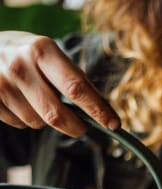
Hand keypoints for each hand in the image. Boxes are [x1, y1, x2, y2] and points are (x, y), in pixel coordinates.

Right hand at [0, 31, 119, 136]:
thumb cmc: (27, 55)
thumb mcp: (51, 56)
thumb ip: (75, 80)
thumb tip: (104, 111)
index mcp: (42, 50)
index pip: (76, 88)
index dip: (98, 110)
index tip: (114, 124)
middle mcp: (20, 65)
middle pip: (57, 114)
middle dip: (75, 127)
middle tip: (82, 127)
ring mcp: (2, 83)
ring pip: (38, 123)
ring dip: (46, 120)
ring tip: (39, 100)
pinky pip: (20, 125)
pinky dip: (26, 119)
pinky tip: (21, 102)